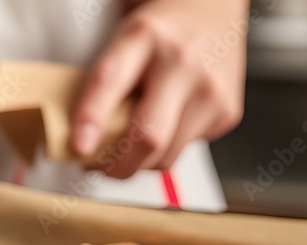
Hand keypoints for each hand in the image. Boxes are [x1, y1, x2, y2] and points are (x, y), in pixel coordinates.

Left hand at [72, 0, 247, 178]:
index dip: (91, 119)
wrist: (216, 5)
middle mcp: (182, 62)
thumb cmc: (163, 25)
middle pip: (148, 136)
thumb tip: (81, 134)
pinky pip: (185, 150)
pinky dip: (167, 148)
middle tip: (98, 166)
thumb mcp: (125, 37)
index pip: (111, 80)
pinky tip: (166, 122)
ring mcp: (210, 90)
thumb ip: (104, 81)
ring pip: (165, 156)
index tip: (79, 147)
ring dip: (139, 162)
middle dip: (117, 166)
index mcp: (145, 36)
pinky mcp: (227, 112)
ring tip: (129, 145)